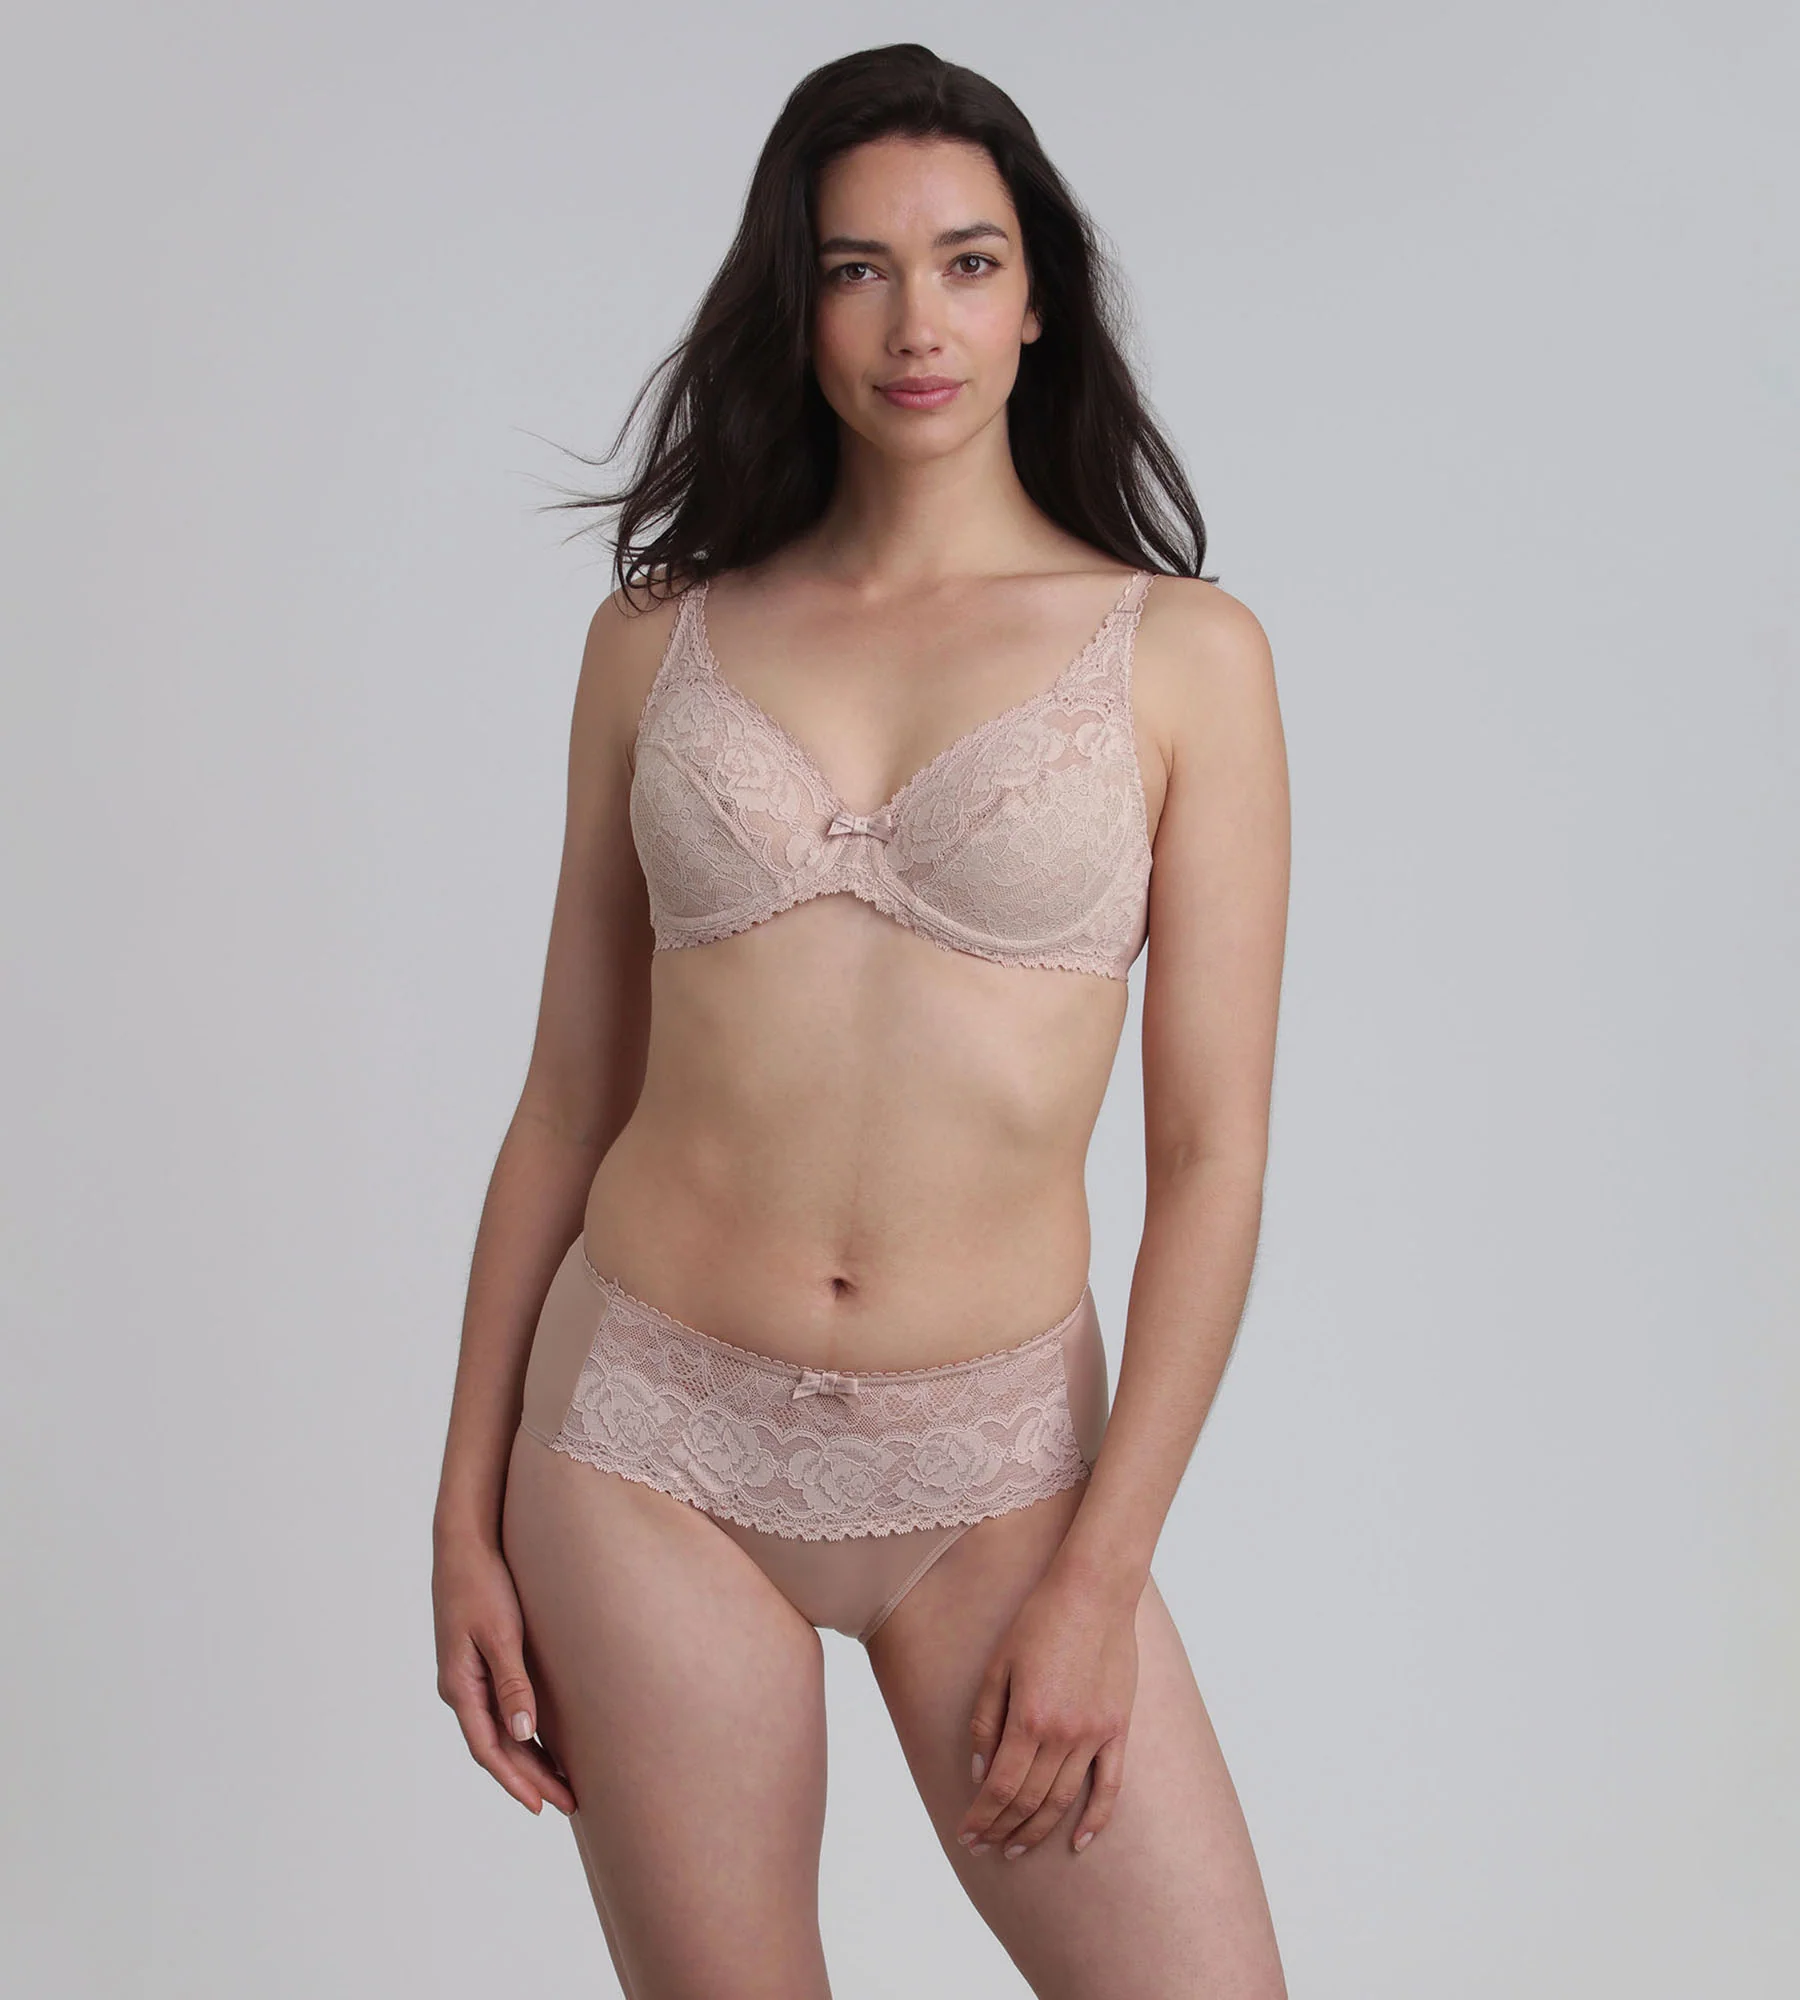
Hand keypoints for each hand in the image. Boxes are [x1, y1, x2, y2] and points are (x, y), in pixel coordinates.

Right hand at [433, 1534, 574, 1815]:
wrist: (464, 1542)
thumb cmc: (483, 1582)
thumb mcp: (501, 1632)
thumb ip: (511, 1683)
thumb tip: (523, 1734)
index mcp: (460, 1685)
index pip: (489, 1749)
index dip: (516, 1780)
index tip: (542, 1806)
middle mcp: (460, 1687)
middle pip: (497, 1746)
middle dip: (529, 1778)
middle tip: (567, 1803)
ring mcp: (468, 1676)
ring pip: (499, 1731)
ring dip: (528, 1758)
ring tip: (561, 1783)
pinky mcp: (480, 1661)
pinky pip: (501, 1709)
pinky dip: (523, 1731)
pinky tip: (544, 1740)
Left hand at [955, 1562, 1138, 1858]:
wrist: (1095, 1591)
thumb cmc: (1039, 1620)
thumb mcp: (998, 1664)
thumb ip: (986, 1720)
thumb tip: (979, 1771)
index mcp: (1029, 1718)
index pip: (1000, 1788)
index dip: (981, 1817)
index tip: (967, 1835)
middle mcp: (1063, 1735)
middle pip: (1029, 1801)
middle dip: (1002, 1830)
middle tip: (983, 1848)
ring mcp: (1095, 1735)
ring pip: (1064, 1801)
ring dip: (1038, 1831)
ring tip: (1016, 1848)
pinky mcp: (1118, 1729)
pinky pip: (1111, 1786)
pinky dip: (1096, 1819)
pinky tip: (1078, 1843)